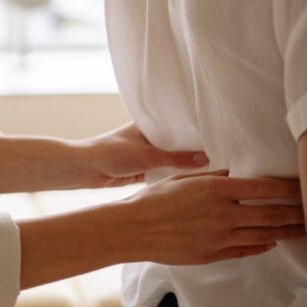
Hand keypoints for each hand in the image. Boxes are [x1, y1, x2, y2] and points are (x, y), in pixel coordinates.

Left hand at [76, 121, 208, 187]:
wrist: (85, 169)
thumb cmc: (111, 153)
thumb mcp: (147, 155)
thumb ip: (176, 159)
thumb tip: (206, 159)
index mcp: (149, 124)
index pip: (178, 125)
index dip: (196, 131)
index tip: (218, 136)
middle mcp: (149, 137)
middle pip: (177, 144)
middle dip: (194, 150)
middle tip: (221, 156)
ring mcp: (146, 154)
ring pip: (171, 159)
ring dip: (184, 165)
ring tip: (213, 169)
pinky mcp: (142, 170)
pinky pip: (164, 171)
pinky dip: (174, 175)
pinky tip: (192, 182)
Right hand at [120, 170, 305, 264]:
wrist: (134, 229)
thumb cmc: (153, 200)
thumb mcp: (182, 179)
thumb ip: (211, 177)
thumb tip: (231, 174)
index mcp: (217, 190)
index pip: (266, 188)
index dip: (290, 189)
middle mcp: (224, 214)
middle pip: (272, 214)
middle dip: (297, 212)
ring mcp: (221, 237)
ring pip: (265, 235)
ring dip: (287, 232)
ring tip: (304, 229)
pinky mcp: (214, 254)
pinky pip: (246, 250)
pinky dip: (263, 246)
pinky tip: (273, 242)